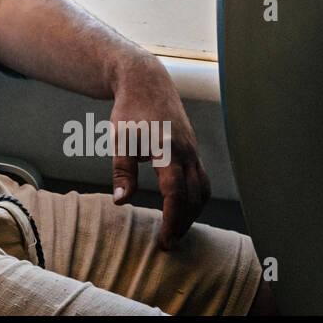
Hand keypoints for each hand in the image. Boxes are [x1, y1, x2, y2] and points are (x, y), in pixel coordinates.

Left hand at [107, 52, 209, 249]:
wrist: (145, 80)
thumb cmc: (129, 109)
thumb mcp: (119, 138)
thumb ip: (123, 170)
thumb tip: (122, 202)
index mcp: (168, 150)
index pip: (176, 194)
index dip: (172, 219)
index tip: (164, 240)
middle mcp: (187, 152)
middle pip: (194, 197)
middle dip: (183, 222)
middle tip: (168, 242)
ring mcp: (193, 150)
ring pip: (203, 189)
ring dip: (193, 212)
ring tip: (176, 229)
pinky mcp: (192, 148)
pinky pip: (202, 179)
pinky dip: (197, 197)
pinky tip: (183, 207)